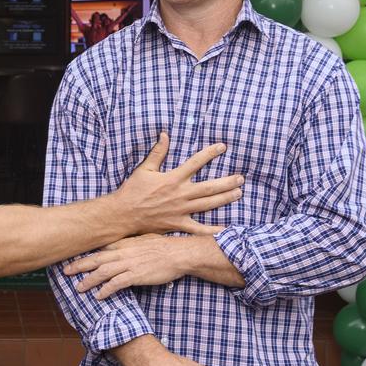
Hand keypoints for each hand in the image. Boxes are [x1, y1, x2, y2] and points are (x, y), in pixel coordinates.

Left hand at [66, 234, 217, 299]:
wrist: (178, 253)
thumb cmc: (164, 247)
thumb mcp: (144, 240)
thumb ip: (130, 244)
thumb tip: (121, 246)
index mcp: (124, 243)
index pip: (100, 248)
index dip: (86, 253)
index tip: (74, 258)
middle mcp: (123, 252)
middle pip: (96, 259)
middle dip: (79, 265)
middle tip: (66, 271)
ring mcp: (128, 264)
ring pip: (102, 272)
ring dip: (89, 280)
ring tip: (79, 288)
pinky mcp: (136, 275)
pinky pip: (116, 283)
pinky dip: (105, 290)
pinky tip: (99, 296)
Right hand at [113, 133, 240, 235]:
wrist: (124, 214)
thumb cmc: (133, 190)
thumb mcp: (144, 168)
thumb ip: (157, 152)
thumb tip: (165, 134)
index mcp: (173, 178)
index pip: (196, 162)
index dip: (210, 153)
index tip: (223, 147)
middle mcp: (181, 194)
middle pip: (209, 187)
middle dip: (227, 182)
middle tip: (241, 178)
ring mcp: (181, 210)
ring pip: (208, 204)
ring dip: (225, 199)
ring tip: (239, 194)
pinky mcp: (178, 224)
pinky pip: (198, 229)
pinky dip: (212, 230)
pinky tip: (225, 230)